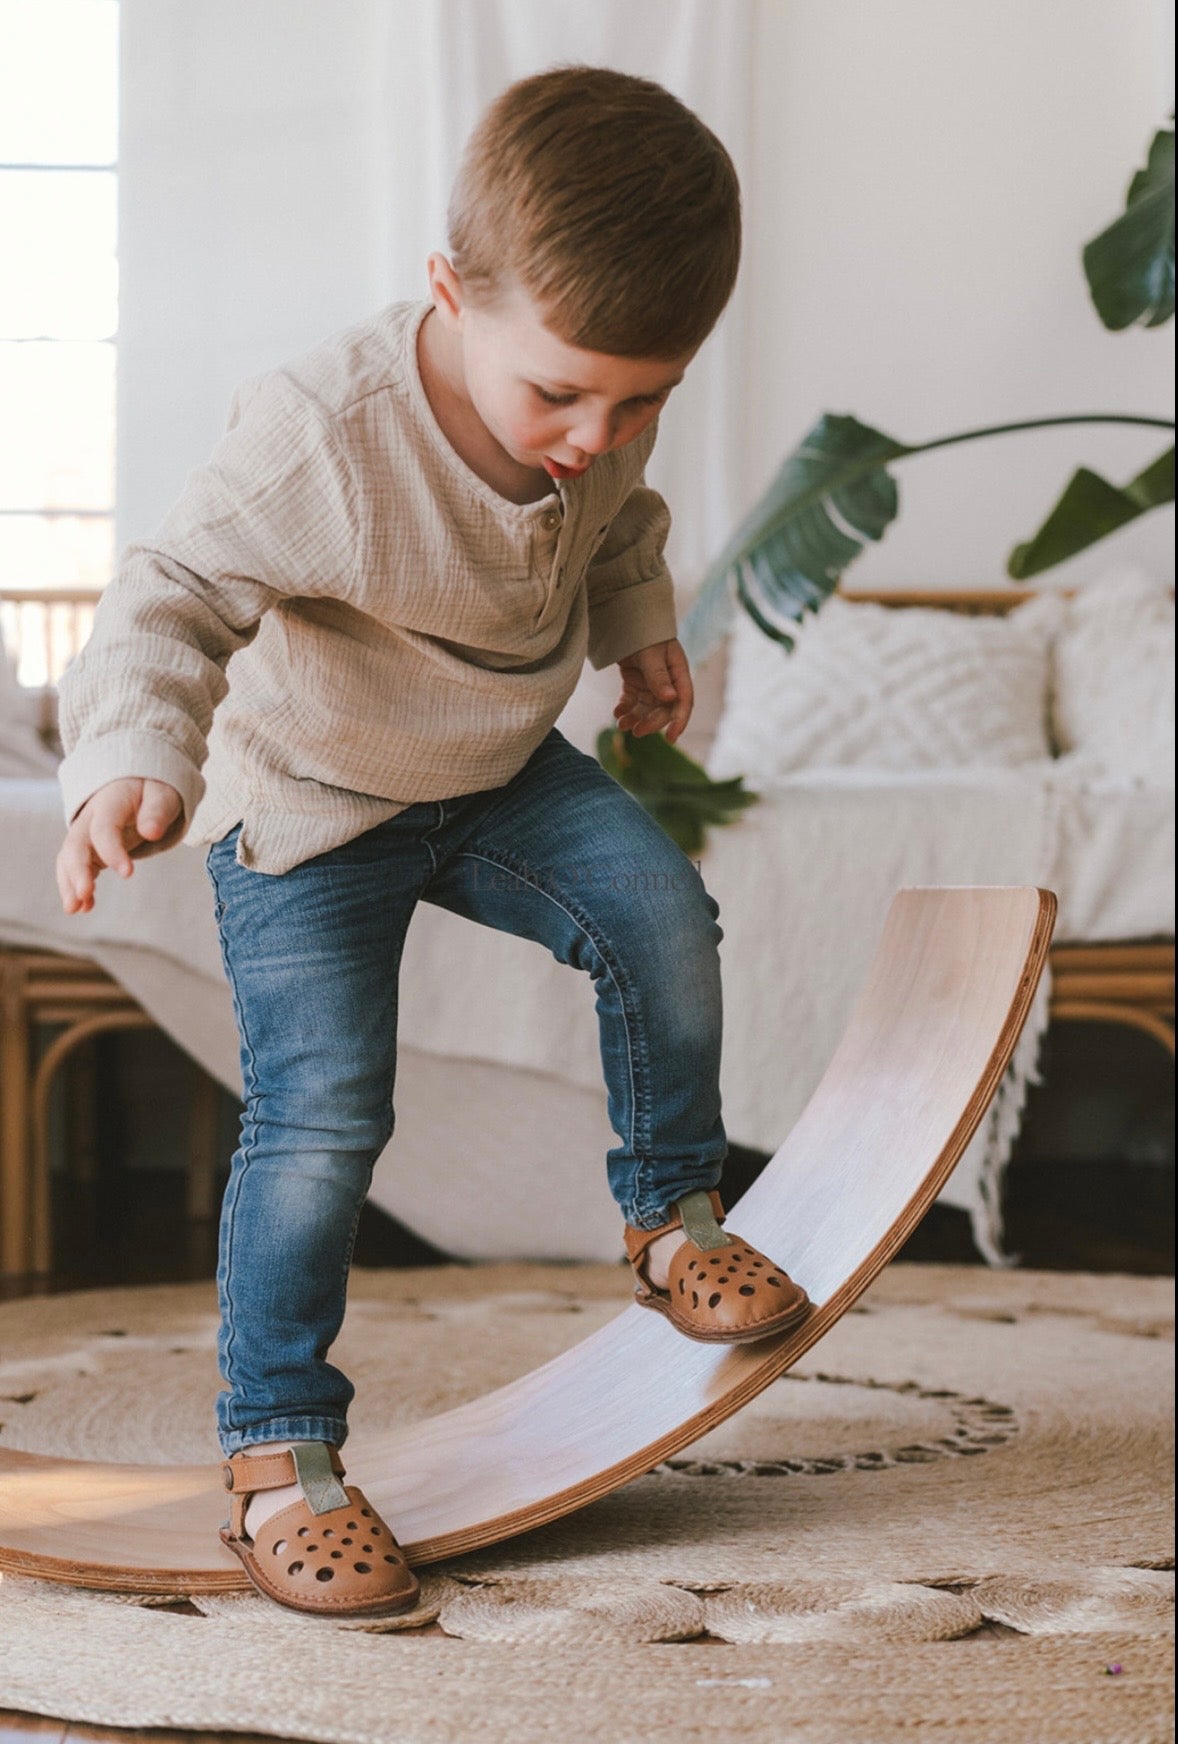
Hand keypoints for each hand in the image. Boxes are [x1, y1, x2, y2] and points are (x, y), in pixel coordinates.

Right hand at [56, 777, 184, 914]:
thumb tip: (151, 832)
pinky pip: (75, 867)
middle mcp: (89, 817)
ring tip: (76, 909)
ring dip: (69, 883)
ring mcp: (85, 832)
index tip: (128, 873)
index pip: (104, 828)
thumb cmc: (151, 790)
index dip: (112, 850)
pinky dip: (76, 886)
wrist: (136, 782)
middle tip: (85, 894)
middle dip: (77, 870)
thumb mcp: (162, 794)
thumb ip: (157, 812)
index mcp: (109, 802)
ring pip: (69, 858)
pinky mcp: (87, 847)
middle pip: (76, 844)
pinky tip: (85, 907)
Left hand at [612, 637, 693, 744]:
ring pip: (646, 708)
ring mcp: (650, 683)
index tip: (671, 738)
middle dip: (651, 722)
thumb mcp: (651, 654)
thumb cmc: (644, 632)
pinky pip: (632, 701)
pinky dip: (625, 709)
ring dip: (635, 718)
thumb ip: (659, 676)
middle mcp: (667, 681)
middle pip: (664, 709)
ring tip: (621, 725)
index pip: (684, 701)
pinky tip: (617, 713)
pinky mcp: (635, 683)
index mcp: (678, 672)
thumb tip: (671, 699)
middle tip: (636, 732)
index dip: (679, 721)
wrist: (625, 619)